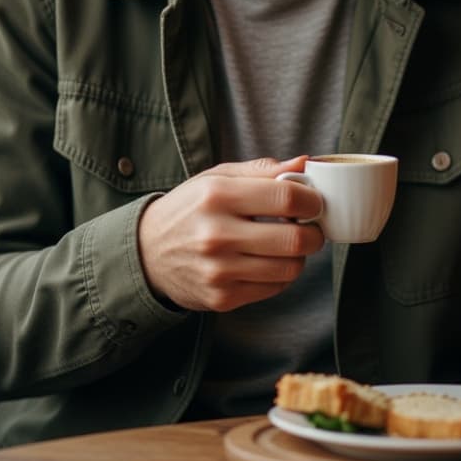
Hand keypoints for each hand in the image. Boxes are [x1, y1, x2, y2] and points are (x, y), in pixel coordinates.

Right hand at [137, 156, 323, 311]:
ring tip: (287, 245)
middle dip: (313, 233)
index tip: (313, 202)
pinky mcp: (222, 297)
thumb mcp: (218, 178)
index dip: (312, 201)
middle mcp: (216, 234)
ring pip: (289, 268)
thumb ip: (263, 170)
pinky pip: (274, 289)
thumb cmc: (190, 209)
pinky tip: (268, 262)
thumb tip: (305, 162)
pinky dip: (280, 275)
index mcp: (217, 195)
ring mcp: (219, 270)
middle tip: (309, 228)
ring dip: (299, 256)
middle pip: (294, 239)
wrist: (147, 252)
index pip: (286, 198)